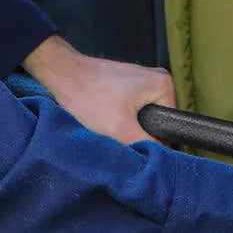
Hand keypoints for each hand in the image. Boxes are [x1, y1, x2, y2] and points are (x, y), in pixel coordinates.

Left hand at [22, 36, 175, 145]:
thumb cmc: (90, 97)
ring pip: (142, 115)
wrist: (62, 74)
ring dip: (128, 125)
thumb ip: (147, 145)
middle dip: (138, 132)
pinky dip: (119, 116)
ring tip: (110, 127)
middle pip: (156, 120)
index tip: (133, 144)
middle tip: (119, 136)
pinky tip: (105, 116)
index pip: (169, 125)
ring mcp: (142, 78)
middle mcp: (158, 78)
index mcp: (165, 85)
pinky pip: (132, 107)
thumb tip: (162, 158)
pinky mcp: (127, 82)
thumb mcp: (121, 129)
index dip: (153, 140)